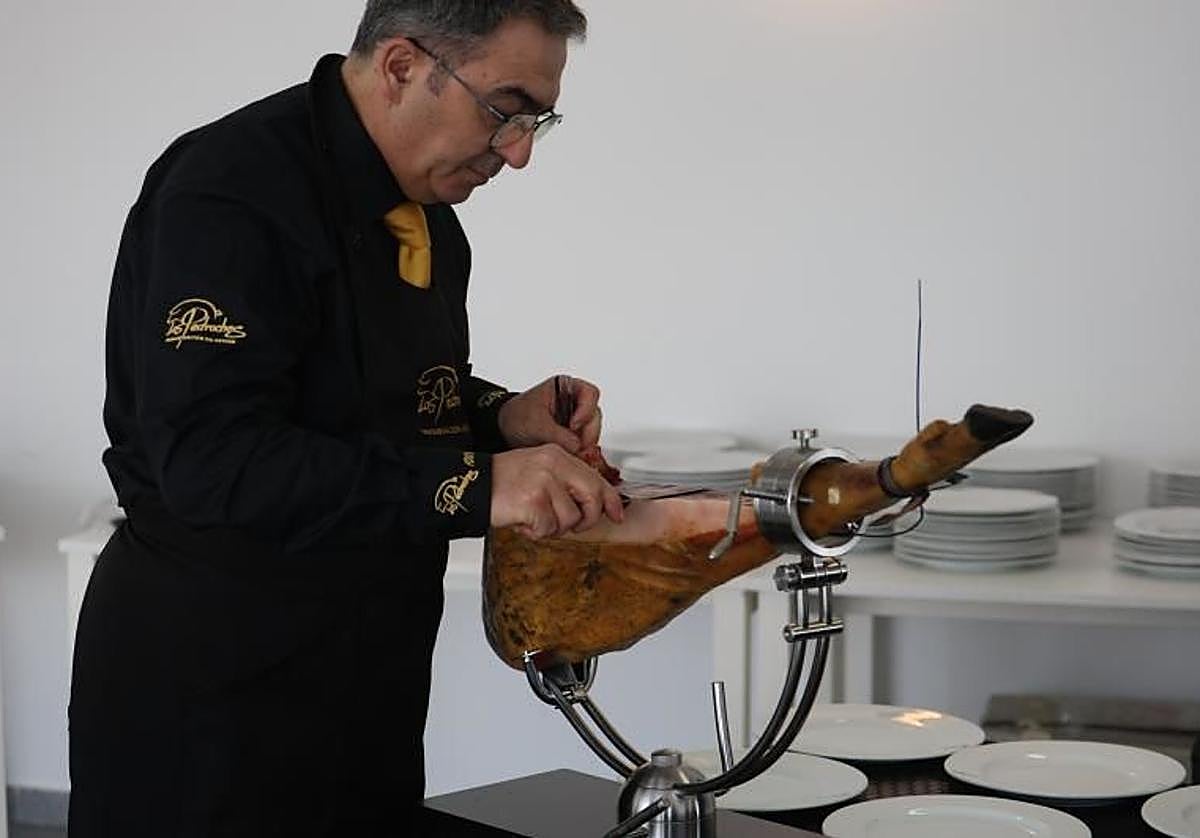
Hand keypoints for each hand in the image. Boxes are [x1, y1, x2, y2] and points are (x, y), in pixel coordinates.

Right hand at [490, 444, 623, 537]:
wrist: (471, 486)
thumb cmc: (503, 482)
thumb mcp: (539, 471)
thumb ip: (566, 482)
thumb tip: (593, 505)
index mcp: (558, 455)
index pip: (595, 478)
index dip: (610, 499)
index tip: (617, 514)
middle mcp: (553, 465)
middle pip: (592, 498)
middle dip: (587, 519)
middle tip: (571, 525)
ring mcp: (543, 482)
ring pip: (570, 519)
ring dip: (552, 528)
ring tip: (533, 518)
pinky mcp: (532, 502)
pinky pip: (548, 529)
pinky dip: (535, 532)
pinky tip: (522, 522)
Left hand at [497, 375, 603, 452]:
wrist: (504, 430)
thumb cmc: (516, 417)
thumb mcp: (536, 425)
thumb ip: (559, 435)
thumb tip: (578, 446)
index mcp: (566, 387)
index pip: (590, 394)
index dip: (586, 411)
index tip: (573, 426)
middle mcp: (574, 401)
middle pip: (594, 415)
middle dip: (587, 433)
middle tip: (576, 446)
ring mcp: (575, 418)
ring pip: (592, 430)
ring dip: (584, 443)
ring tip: (569, 451)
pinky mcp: (573, 434)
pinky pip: (585, 442)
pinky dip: (580, 450)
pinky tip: (569, 454)